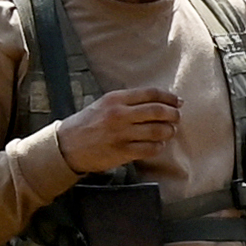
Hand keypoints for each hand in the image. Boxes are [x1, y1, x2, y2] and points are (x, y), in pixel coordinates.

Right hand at [56, 86, 183, 175]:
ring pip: (158, 131)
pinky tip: (158, 145)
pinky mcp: (122, 152)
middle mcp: (119, 114)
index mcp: (115, 99)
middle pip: (158, 111)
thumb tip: (157, 102)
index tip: (178, 101)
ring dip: (169, 131)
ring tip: (169, 131)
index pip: (150, 94)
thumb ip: (127, 102)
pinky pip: (151, 148)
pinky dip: (159, 146)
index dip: (169, 97)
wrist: (67, 145)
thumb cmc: (87, 123)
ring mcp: (121, 134)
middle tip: (177, 117)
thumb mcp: (103, 104)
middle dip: (173, 114)